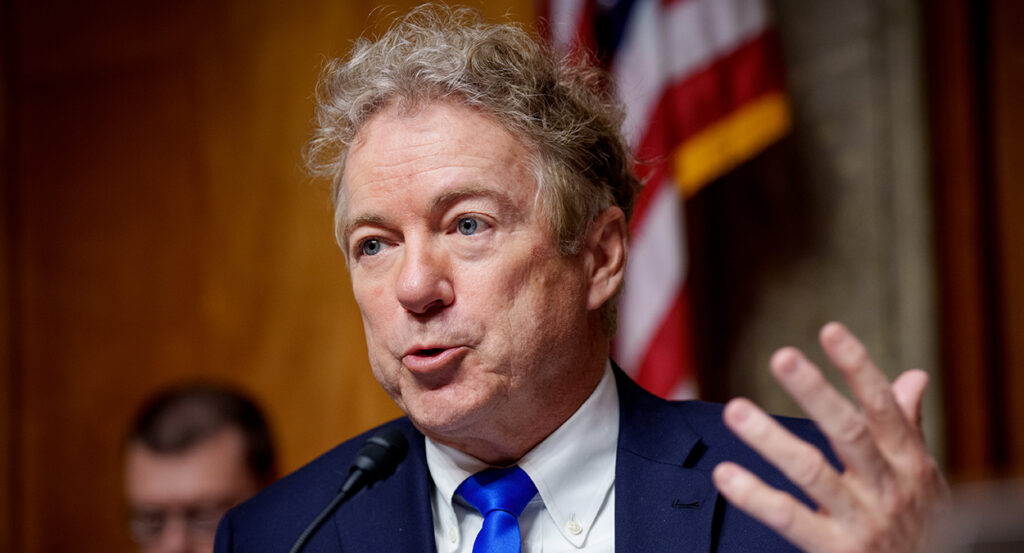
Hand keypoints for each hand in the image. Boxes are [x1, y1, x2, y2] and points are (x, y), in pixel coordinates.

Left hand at [711, 322, 949, 552]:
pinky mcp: (838, 550)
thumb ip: (909, 427)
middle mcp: (887, 487)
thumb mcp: (923, 477)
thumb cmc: (922, 526)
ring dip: (771, 439)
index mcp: (908, 462)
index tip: (830, 331)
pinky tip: (725, 475)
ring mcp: (862, 520)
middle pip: (849, 432)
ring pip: (812, 472)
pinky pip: (789, 519)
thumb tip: (913, 376)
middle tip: (782, 357)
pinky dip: (754, 497)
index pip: (882, 408)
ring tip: (735, 410)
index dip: (858, 368)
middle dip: (816, 392)